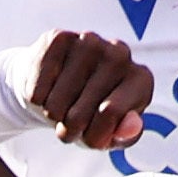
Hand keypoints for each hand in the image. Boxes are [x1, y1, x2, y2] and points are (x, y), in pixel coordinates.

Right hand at [20, 30, 153, 150]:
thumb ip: (126, 135)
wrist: (60, 83)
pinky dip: (36, 99)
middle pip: (79, 116)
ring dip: (52, 116)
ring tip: (61, 106)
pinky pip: (37, 89)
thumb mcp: (112, 133)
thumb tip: (130, 125)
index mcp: (141, 79)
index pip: (110, 115)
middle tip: (71, 124)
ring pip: (55, 105)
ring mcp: (90, 41)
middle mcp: (120, 54)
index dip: (93, 138)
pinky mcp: (59, 38)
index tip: (92, 136)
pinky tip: (47, 90)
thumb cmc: (91, 113)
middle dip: (70, 130)